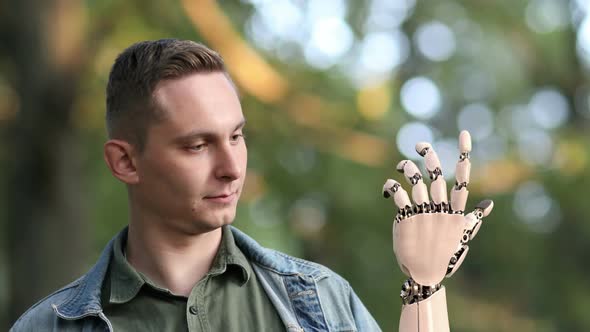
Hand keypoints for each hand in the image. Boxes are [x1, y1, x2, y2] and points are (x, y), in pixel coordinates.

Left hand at [382, 131, 492, 300]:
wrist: (424, 274)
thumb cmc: (444, 256)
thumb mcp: (462, 237)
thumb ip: (473, 219)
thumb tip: (488, 205)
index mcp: (456, 212)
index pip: (462, 178)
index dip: (464, 154)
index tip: (464, 134)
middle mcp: (440, 210)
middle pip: (436, 174)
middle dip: (428, 154)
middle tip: (420, 144)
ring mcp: (423, 213)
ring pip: (416, 180)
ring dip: (406, 167)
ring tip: (402, 165)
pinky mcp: (405, 218)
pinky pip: (399, 194)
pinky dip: (391, 186)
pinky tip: (388, 188)